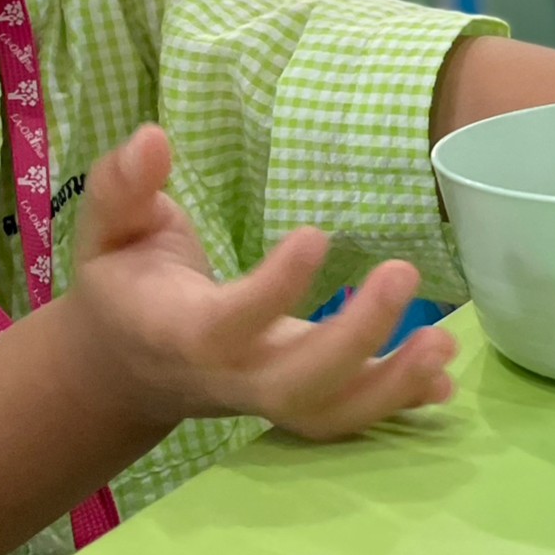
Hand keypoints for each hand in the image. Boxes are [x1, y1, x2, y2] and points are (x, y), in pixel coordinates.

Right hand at [65, 127, 454, 439]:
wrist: (122, 369)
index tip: (317, 234)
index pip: (230, 322)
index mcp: (180, 331)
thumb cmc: (123, 287)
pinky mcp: (296, 403)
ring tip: (446, 341)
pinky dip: (397, 403)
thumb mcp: (108, 231)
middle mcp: (228, 376)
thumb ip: (123, 186)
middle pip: (294, 381)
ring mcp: (265, 398)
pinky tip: (444, 379)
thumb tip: (153, 136)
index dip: (275, 287)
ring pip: (328, 413)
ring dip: (392, 385)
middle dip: (354, 337)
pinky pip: (346, 419)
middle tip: (404, 272)